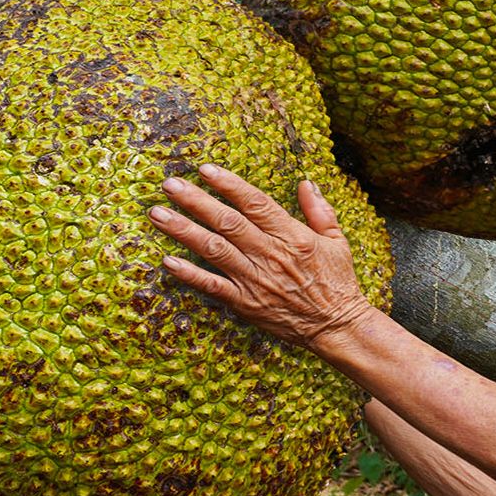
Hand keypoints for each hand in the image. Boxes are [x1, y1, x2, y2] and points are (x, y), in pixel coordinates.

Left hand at [149, 164, 375, 349]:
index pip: (255, 202)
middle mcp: (270, 254)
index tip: (205, 169)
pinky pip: (212, 286)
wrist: (337, 325)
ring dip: (183, 230)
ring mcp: (255, 279)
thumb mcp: (337, 240)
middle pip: (227, 221)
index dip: (228, 184)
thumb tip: (306, 183)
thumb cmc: (338, 282)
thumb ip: (319, 210)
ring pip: (214, 249)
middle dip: (195, 201)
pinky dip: (189, 274)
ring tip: (157, 214)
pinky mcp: (246, 303)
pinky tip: (167, 261)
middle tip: (169, 185)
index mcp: (292, 235)